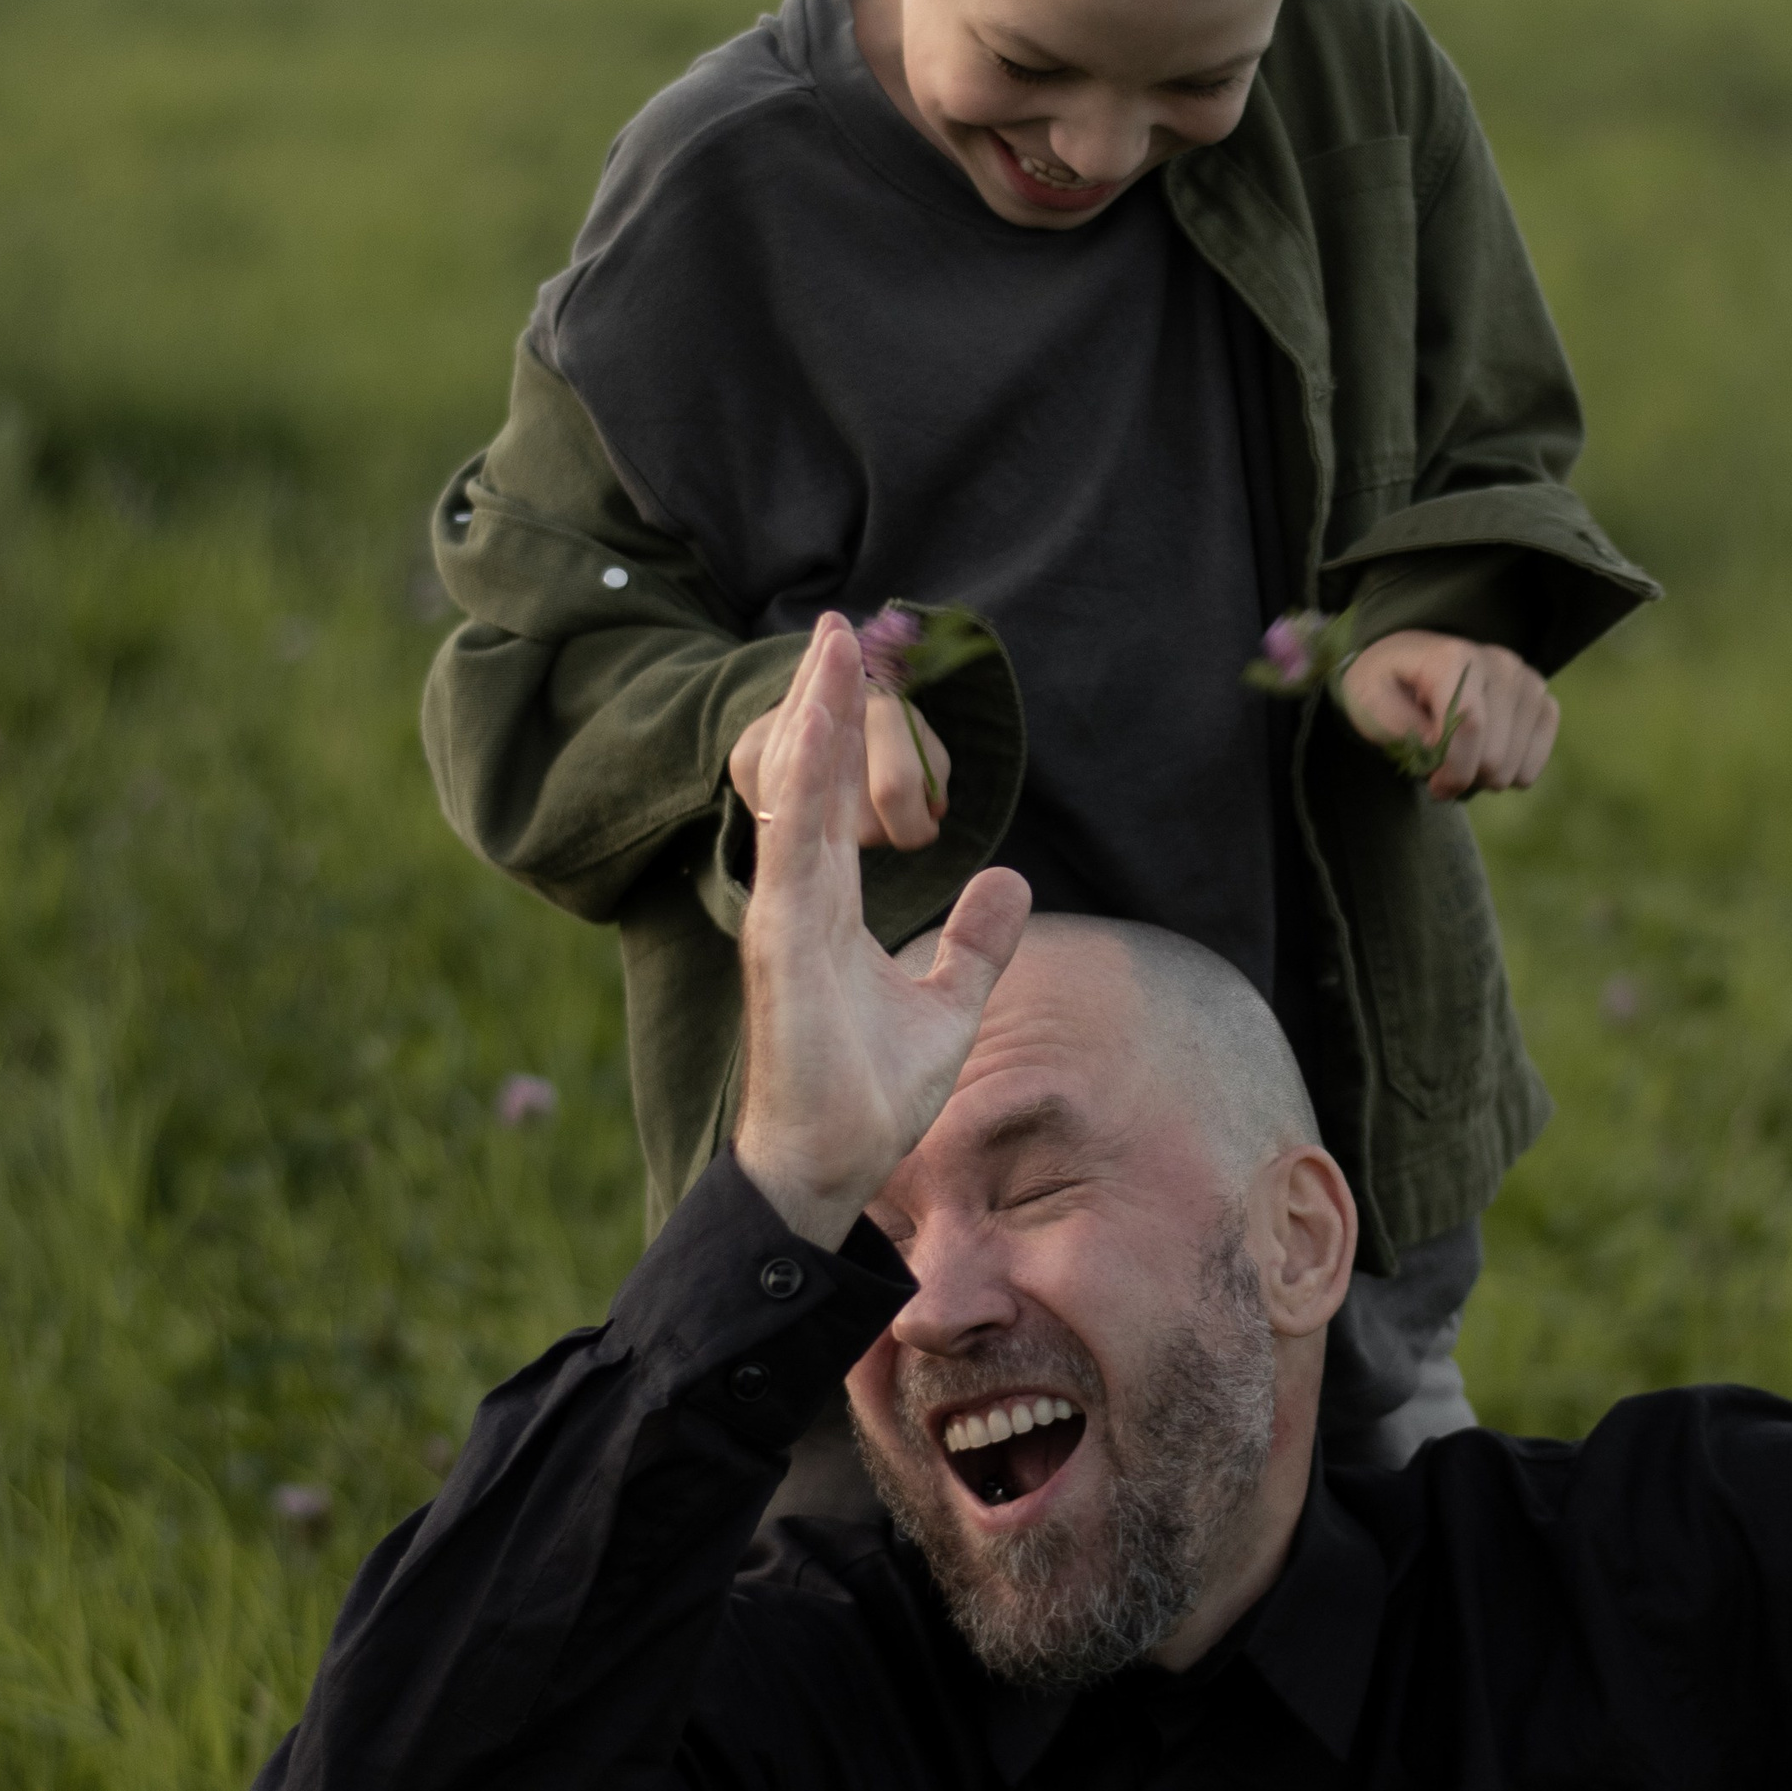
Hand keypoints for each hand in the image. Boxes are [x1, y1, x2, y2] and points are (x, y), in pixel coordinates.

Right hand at [732, 619, 1028, 1245]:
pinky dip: (799, 792)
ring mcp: (786, 921)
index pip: (835, 803)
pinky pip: (792, 854)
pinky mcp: (781, 948)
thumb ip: (976, 943)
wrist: (832, 1165)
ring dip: (809, 723)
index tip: (860, 670)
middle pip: (808, 782)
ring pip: (795, 800)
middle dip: (822, 703)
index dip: (844, 737)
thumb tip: (1010, 880)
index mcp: (831, 910)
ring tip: (826, 650)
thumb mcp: (950, 1004)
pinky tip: (809, 738)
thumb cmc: (873, 1094)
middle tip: (837, 625)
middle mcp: (800, 903)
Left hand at [1336, 632, 1559, 803]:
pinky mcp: (1542, 701)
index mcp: (1455, 658)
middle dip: (1462, 777)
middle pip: (1494, 753)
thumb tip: (1438, 749)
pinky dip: (1508, 774)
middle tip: (1438, 770)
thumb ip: (1398, 726)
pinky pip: (1535, 761)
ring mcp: (1526, 681)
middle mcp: (1499, 663)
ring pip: (1514, 764)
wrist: (1411, 664)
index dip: (1453, 769)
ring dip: (1482, 777)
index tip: (1433, 786)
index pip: (1469, 725)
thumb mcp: (1370, 700)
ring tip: (1459, 758)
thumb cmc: (1388, 685)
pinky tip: (1484, 758)